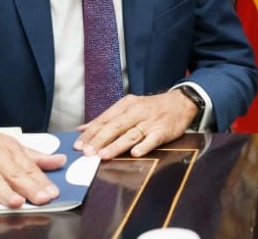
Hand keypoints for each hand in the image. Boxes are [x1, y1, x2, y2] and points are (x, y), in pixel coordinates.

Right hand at [0, 110, 65, 208]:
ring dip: (3, 191)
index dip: (42, 181)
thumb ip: (36, 157)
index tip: (53, 193)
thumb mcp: (12, 145)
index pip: (30, 168)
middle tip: (42, 199)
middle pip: (14, 174)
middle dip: (29, 187)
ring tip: (16, 202)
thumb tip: (60, 161)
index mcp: (11, 150)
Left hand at [74, 90, 196, 159]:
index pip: (104, 119)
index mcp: (125, 105)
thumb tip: (82, 129)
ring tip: (103, 156)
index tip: (78, 145)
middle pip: (115, 126)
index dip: (90, 133)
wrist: (180, 102)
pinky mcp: (163, 131)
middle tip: (87, 153)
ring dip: (116, 145)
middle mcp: (136, 112)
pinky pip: (152, 139)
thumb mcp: (127, 107)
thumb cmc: (151, 108)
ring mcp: (150, 121)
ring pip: (131, 134)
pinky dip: (144, 146)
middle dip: (99, 140)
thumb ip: (106, 119)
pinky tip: (135, 153)